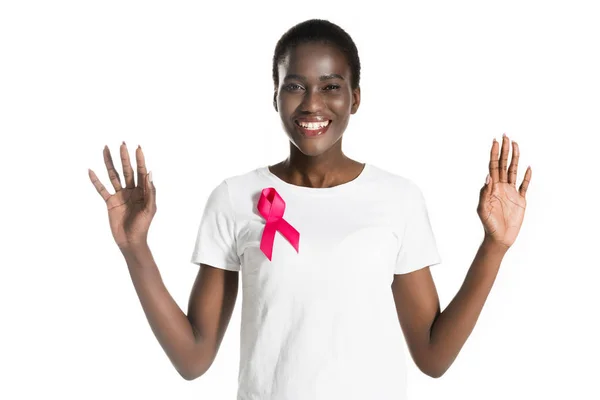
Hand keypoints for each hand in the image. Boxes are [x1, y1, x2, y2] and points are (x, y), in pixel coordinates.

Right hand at [89, 143, 156, 248]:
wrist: (130, 241)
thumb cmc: (143, 226)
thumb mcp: (150, 208)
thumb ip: (151, 191)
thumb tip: (150, 172)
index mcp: (143, 191)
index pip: (141, 172)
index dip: (140, 160)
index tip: (138, 148)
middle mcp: (131, 191)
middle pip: (127, 170)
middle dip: (125, 157)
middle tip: (122, 144)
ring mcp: (120, 195)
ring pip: (114, 176)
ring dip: (109, 163)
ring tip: (105, 149)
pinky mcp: (110, 202)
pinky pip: (101, 189)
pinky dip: (96, 181)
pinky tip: (91, 170)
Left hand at [477, 134, 531, 248]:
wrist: (499, 238)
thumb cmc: (488, 225)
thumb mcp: (483, 209)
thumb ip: (484, 193)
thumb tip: (487, 176)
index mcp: (491, 187)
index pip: (492, 166)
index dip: (494, 154)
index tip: (495, 141)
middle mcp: (501, 186)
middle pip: (503, 164)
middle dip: (504, 150)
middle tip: (506, 135)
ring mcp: (511, 192)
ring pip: (513, 170)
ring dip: (515, 158)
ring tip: (516, 144)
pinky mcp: (520, 200)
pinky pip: (524, 185)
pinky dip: (527, 176)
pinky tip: (528, 167)